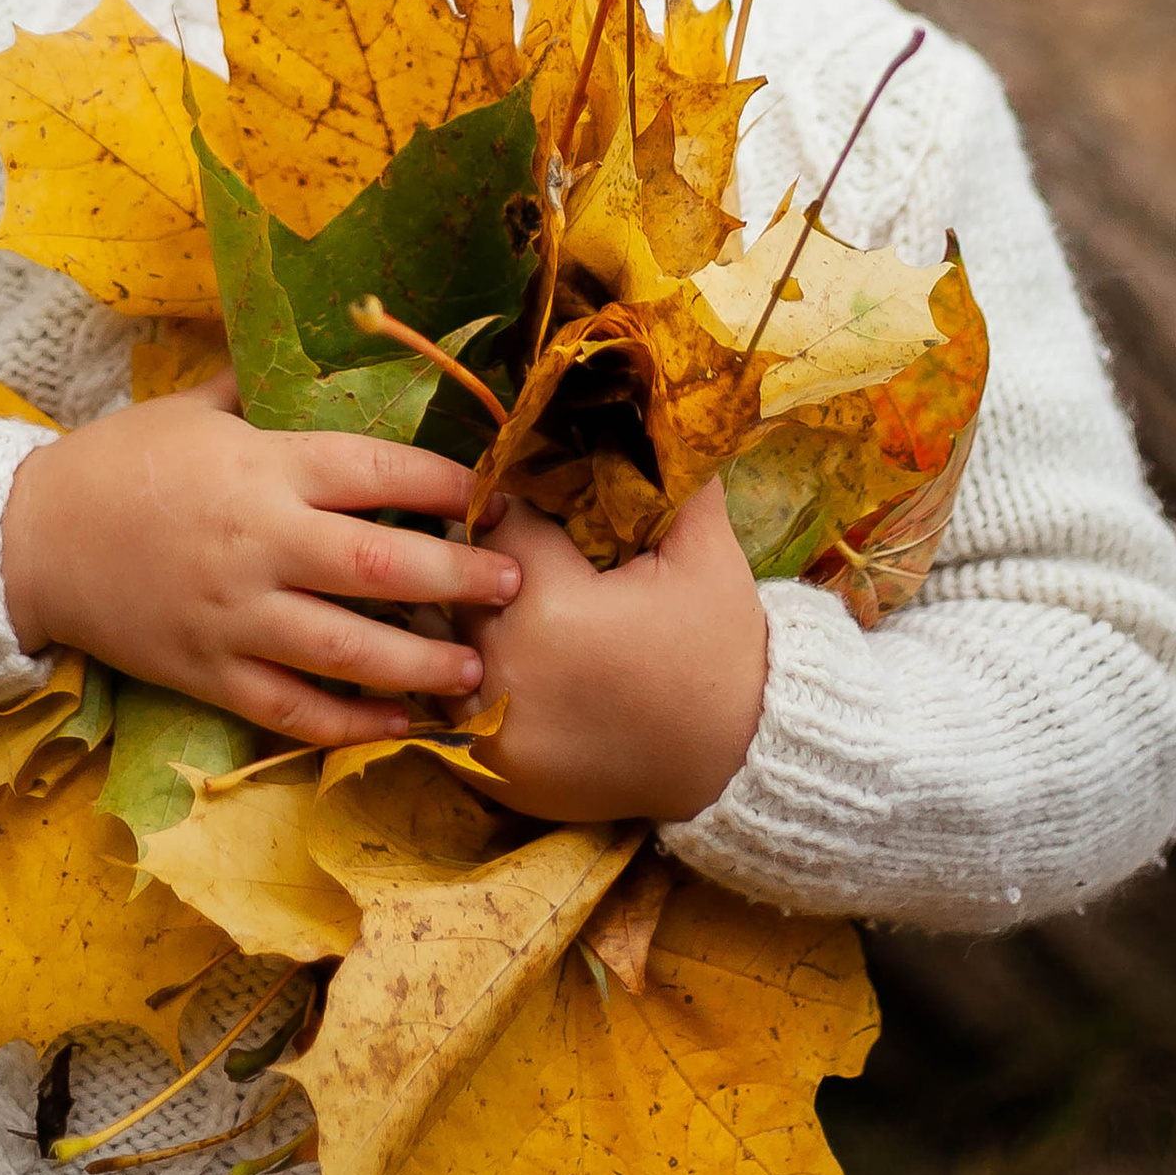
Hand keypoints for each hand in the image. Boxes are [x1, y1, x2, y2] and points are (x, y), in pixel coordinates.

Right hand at [0, 371, 524, 747]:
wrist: (28, 540)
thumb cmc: (120, 463)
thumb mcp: (196, 406)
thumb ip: (271, 391)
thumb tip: (341, 358)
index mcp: (262, 467)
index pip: (378, 473)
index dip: (448, 485)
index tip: (494, 492)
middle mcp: (258, 544)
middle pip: (383, 569)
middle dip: (461, 578)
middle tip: (514, 584)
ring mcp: (234, 617)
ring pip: (349, 652)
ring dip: (423, 664)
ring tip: (477, 668)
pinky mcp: (209, 674)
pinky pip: (295, 711)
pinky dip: (354, 723)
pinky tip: (402, 724)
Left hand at [459, 480, 766, 824]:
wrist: (740, 762)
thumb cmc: (722, 650)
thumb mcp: (705, 553)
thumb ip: (670, 475)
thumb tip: (656, 404)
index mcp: (548, 604)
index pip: (496, 524)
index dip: (515, 508)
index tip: (532, 506)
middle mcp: (503, 667)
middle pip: (454, 581)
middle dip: (480, 561)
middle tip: (514, 553)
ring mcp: (489, 727)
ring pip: (434, 643)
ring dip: (458, 620)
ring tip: (501, 608)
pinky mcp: (490, 771)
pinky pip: (443, 708)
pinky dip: (459, 682)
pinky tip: (492, 663)